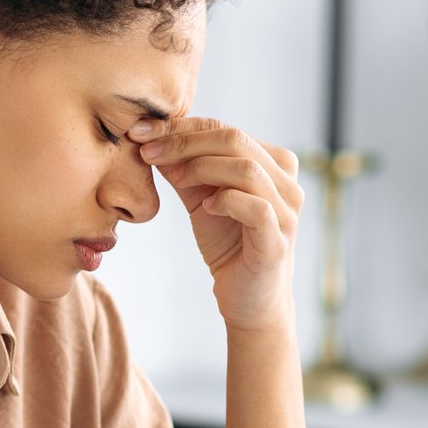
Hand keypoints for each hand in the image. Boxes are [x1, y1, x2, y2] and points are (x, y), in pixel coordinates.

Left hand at [131, 117, 302, 332]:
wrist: (248, 301)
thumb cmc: (228, 246)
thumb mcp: (201, 199)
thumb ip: (184, 170)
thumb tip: (150, 139)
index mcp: (273, 163)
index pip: (225, 129)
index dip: (180, 127)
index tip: (140, 132)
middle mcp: (287, 182)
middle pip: (235, 140)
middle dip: (184, 142)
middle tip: (147, 151)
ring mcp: (287, 210)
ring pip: (246, 168)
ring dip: (201, 167)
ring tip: (173, 178)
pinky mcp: (278, 240)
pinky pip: (254, 206)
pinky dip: (225, 200)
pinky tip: (207, 207)